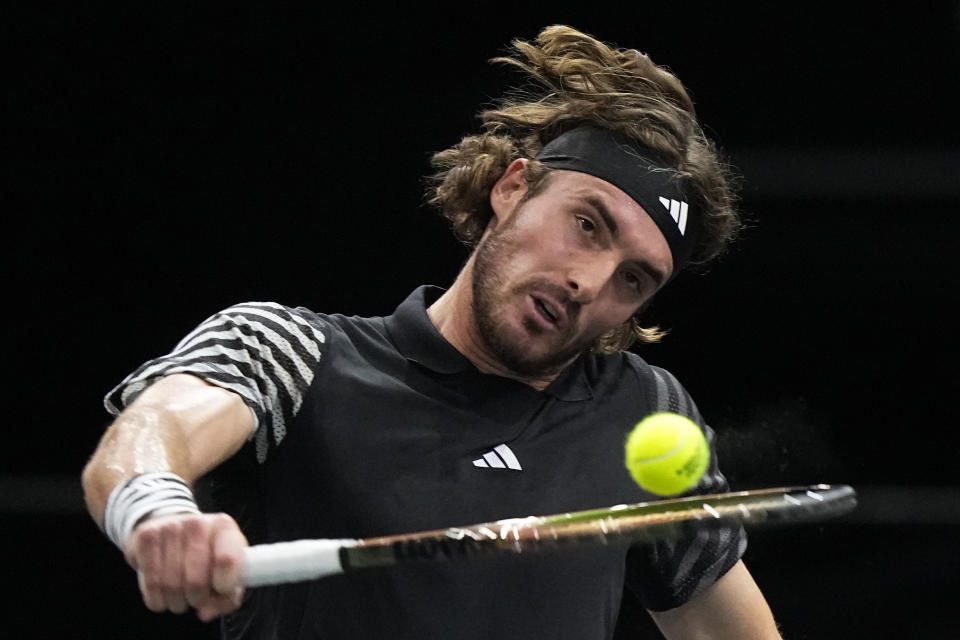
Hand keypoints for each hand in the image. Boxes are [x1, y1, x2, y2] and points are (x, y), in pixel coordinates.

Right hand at [125, 512, 247, 620]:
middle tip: (197, 599)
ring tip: (180, 597)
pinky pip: (151, 582)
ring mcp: (170, 527)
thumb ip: (227, 597)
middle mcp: (198, 524)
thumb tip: (205, 612)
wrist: (172, 530)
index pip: (227, 560)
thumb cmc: (206, 555)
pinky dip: (157, 598)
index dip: (224, 585)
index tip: (220, 591)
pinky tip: (162, 594)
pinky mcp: (146, 536)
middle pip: (196, 580)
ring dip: (176, 601)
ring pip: (171, 584)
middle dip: (197, 599)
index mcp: (224, 528)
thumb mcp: (226, 571)